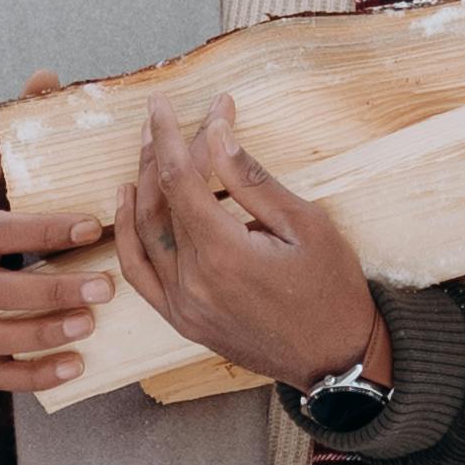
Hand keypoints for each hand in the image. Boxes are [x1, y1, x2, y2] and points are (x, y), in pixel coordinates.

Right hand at [0, 105, 115, 401]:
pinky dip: (32, 375)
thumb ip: (19, 127)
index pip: (2, 231)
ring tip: (89, 326)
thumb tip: (49, 75)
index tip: (93, 226)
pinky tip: (74, 367)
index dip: (45, 231)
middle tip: (106, 286)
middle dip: (52, 291)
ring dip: (42, 334)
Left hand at [115, 102, 391, 396]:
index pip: (179, 179)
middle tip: (163, 117)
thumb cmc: (333, 290)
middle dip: (160, 153)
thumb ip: (253, 179)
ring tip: (146, 148)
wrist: (338, 360)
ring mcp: (182, 306)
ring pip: (144, 234)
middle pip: (160, 202)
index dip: (171, 136)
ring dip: (140, 187)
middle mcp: (192, 282)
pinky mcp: (181, 320)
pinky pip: (139, 273)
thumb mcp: (306, 225)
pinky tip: (128, 203)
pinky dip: (127, 236)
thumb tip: (215, 132)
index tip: (164, 103)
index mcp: (223, 254)